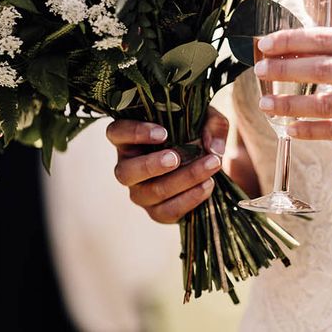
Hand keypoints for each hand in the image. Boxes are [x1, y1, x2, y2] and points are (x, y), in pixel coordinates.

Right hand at [105, 106, 228, 223]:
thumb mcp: (209, 120)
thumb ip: (213, 125)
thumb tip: (212, 147)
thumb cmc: (198, 132)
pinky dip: (189, 199)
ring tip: (209, 166)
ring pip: (150, 192)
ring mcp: (140, 192)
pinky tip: (208, 184)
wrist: (208, 162)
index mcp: (130, 138)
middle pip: (126, 171)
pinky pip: (167, 211)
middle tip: (175, 158)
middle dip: (151, 165)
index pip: (117, 132)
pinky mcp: (156, 211)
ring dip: (182, 180)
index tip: (163, 133)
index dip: (135, 133)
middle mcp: (129, 166)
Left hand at [254, 27, 331, 155]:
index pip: (326, 38)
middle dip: (285, 70)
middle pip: (323, 68)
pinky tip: (291, 130)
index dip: (292, 41)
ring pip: (326, 104)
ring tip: (266, 105)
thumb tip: (294, 47)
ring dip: (291, 106)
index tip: (266, 44)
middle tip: (259, 71)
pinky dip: (311, 131)